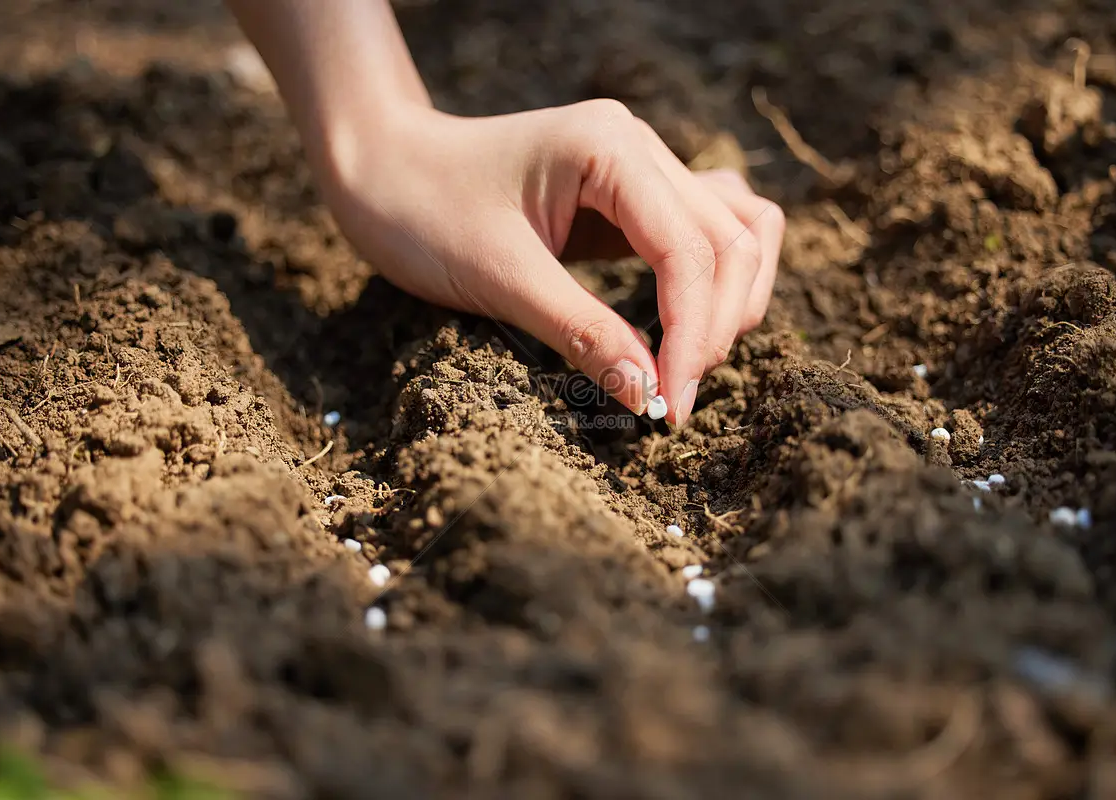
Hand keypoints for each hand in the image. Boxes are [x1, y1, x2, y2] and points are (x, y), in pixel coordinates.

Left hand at [317, 99, 783, 425]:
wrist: (378, 166)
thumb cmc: (420, 210)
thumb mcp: (499, 278)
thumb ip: (582, 333)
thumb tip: (648, 395)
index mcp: (610, 148)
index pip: (690, 248)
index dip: (693, 334)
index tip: (670, 406)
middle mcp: (639, 146)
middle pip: (730, 239)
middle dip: (715, 326)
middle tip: (674, 400)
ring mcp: (640, 166)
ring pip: (737, 230)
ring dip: (729, 301)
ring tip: (688, 365)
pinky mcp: (630, 195)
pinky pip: (703, 231)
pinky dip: (710, 281)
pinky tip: (687, 323)